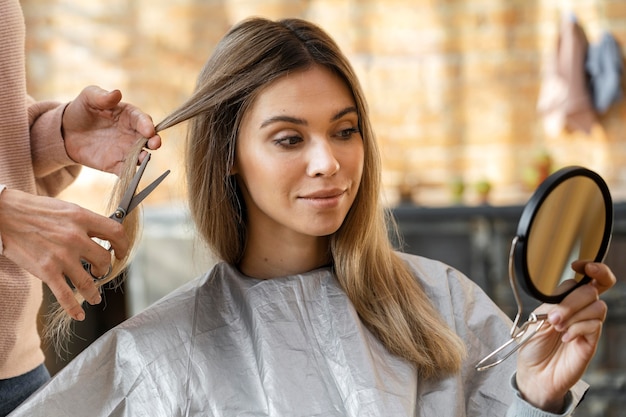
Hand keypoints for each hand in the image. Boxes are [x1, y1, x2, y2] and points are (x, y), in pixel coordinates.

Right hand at [0, 189, 128, 320]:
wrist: (3, 215)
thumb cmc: (36, 211)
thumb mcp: (67, 208)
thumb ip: (86, 222)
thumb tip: (105, 235)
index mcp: (82, 218)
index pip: (116, 232)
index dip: (123, 245)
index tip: (121, 252)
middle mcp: (75, 237)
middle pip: (105, 259)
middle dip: (106, 268)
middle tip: (101, 271)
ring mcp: (61, 255)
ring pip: (89, 281)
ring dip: (94, 292)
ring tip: (95, 297)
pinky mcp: (46, 270)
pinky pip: (65, 295)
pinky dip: (74, 308)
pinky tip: (78, 315)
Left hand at [62, 86, 161, 175]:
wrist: (67, 131)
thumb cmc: (82, 110)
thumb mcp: (89, 98)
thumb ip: (102, 96)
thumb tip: (117, 93)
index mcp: (129, 116)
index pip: (142, 119)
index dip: (147, 124)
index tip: (149, 130)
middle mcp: (132, 134)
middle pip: (148, 139)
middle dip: (154, 141)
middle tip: (155, 144)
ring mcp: (125, 150)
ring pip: (140, 156)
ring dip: (144, 158)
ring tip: (143, 158)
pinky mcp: (115, 164)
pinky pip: (125, 170)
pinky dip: (130, 174)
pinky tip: (130, 175)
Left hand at [515, 261, 615, 411]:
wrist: (534, 372)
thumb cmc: (533, 345)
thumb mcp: (537, 318)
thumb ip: (554, 302)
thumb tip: (568, 290)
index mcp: (565, 300)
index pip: (587, 279)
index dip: (592, 268)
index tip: (579, 264)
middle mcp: (579, 311)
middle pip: (591, 290)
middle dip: (572, 301)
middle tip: (554, 317)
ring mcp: (587, 325)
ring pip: (596, 306)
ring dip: (574, 314)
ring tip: (558, 327)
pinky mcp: (591, 341)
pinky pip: (594, 325)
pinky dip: (578, 328)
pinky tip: (566, 337)